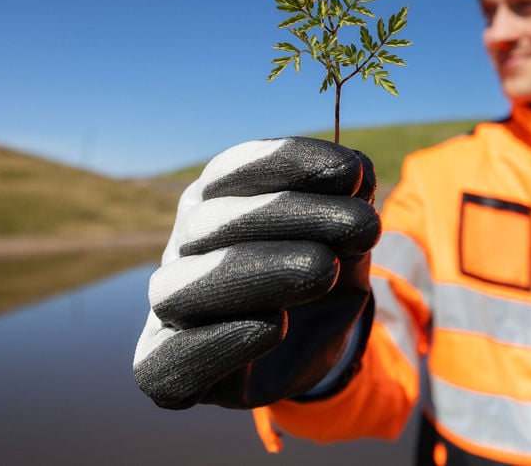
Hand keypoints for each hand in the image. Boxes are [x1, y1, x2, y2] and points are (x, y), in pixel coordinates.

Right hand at [133, 137, 379, 409]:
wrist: (313, 344)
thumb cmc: (321, 271)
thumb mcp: (345, 231)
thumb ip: (349, 200)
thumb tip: (356, 173)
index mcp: (214, 200)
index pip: (232, 170)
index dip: (288, 163)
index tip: (352, 172)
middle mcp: (183, 247)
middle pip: (209, 223)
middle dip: (288, 215)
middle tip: (364, 226)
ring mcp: (170, 308)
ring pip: (179, 288)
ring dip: (255, 273)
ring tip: (324, 270)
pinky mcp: (167, 368)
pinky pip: (168, 362)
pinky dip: (219, 343)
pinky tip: (275, 327)